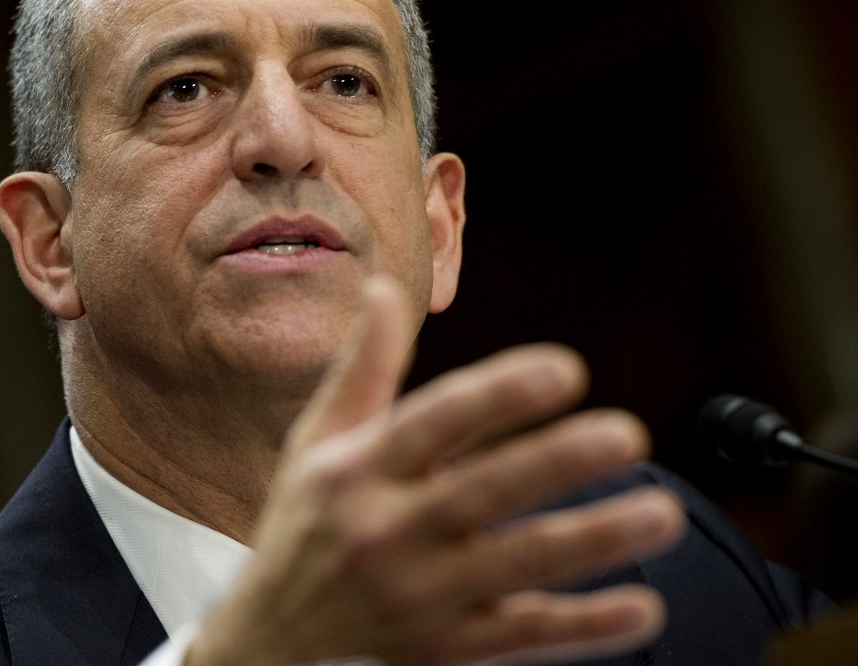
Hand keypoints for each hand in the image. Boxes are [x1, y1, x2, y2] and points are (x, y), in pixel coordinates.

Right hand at [188, 276, 685, 664]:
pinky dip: (584, 629)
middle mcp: (386, 530)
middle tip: (627, 435)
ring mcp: (417, 595)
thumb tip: (385, 286)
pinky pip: (521, 637)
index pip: (435, 420)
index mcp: (358, 467)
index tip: (564, 369)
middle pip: (482, 491)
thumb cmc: (304, 521)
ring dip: (593, 539)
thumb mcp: (318, 440)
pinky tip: (642, 609)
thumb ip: (361, 366)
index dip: (500, 393)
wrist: (270, 635)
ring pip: (516, 565)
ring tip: (662, 513)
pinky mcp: (443, 648)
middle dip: (556, 462)